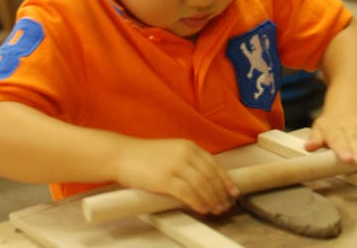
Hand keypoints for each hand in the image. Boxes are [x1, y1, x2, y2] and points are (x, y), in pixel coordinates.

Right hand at [114, 138, 238, 214]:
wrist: (122, 155)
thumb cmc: (144, 156)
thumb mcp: (171, 151)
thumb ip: (188, 162)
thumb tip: (206, 181)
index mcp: (189, 146)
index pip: (214, 165)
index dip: (226, 181)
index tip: (234, 192)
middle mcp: (185, 154)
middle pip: (211, 177)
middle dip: (221, 194)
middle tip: (225, 206)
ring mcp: (175, 166)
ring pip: (202, 186)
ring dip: (212, 200)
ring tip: (215, 210)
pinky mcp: (165, 180)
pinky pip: (188, 194)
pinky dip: (198, 203)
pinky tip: (202, 209)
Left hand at [304, 105, 356, 166]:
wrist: (349, 103)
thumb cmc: (332, 123)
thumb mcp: (320, 128)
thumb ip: (315, 139)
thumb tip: (308, 147)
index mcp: (333, 127)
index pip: (337, 139)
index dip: (342, 149)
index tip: (347, 158)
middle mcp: (350, 124)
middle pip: (354, 138)